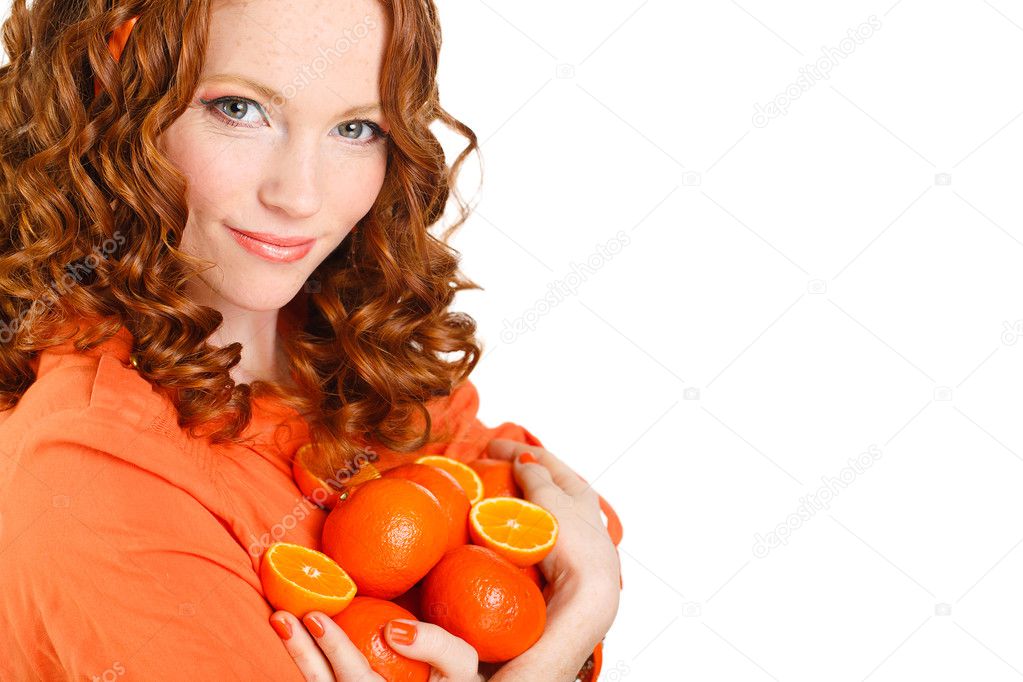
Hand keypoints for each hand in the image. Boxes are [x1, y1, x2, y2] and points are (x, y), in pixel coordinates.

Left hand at [269, 610, 484, 680]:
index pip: (356, 680)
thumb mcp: (459, 666)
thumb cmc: (453, 681)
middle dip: (302, 651)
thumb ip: (435, 645)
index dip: (335, 649)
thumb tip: (392, 629)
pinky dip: (307, 659)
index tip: (318, 617)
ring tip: (281, 621)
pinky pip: (322, 681)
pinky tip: (297, 635)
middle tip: (282, 617)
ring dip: (298, 655)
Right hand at [485, 438, 621, 634]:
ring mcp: (569, 539)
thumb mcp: (551, 498)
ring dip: (514, 501)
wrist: (585, 594)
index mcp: (580, 492)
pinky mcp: (559, 562)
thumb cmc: (571, 541)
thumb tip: (523, 460)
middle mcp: (579, 513)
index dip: (517, 450)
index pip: (545, 461)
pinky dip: (516, 526)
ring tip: (490, 498)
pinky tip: (502, 531)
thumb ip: (535, 475)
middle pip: (542, 485)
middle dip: (515, 475)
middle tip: (487, 469)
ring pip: (537, 512)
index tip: (491, 446)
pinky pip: (533, 535)